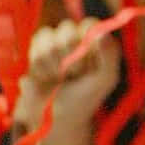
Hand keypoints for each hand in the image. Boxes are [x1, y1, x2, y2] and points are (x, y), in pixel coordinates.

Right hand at [16, 18, 120, 134]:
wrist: (55, 119)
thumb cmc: (84, 100)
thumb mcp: (104, 80)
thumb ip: (110, 55)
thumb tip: (101, 33)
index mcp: (94, 42)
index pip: (88, 24)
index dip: (86, 42)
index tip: (86, 64)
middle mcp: (74, 39)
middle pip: (66, 29)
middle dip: (68, 57)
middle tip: (73, 76)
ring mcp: (52, 44)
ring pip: (46, 37)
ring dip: (53, 65)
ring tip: (59, 80)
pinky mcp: (34, 53)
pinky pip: (34, 50)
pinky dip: (40, 68)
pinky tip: (46, 79)